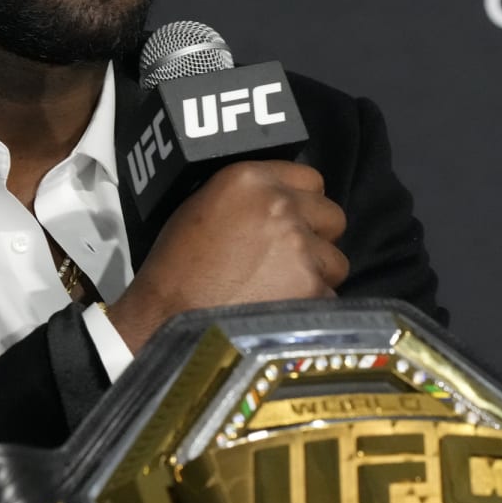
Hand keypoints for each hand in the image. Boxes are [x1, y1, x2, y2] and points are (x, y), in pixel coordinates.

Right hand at [106, 160, 347, 350]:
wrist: (166, 323)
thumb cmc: (174, 272)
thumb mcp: (198, 210)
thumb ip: (246, 199)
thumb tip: (277, 205)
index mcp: (249, 180)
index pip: (310, 178)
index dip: (302, 204)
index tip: (293, 222)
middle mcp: (282, 207)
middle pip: (332, 217)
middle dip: (317, 238)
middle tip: (288, 261)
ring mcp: (301, 250)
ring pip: (335, 262)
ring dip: (316, 276)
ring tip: (279, 293)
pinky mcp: (313, 290)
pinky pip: (328, 298)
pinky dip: (310, 309)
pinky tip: (279, 315)